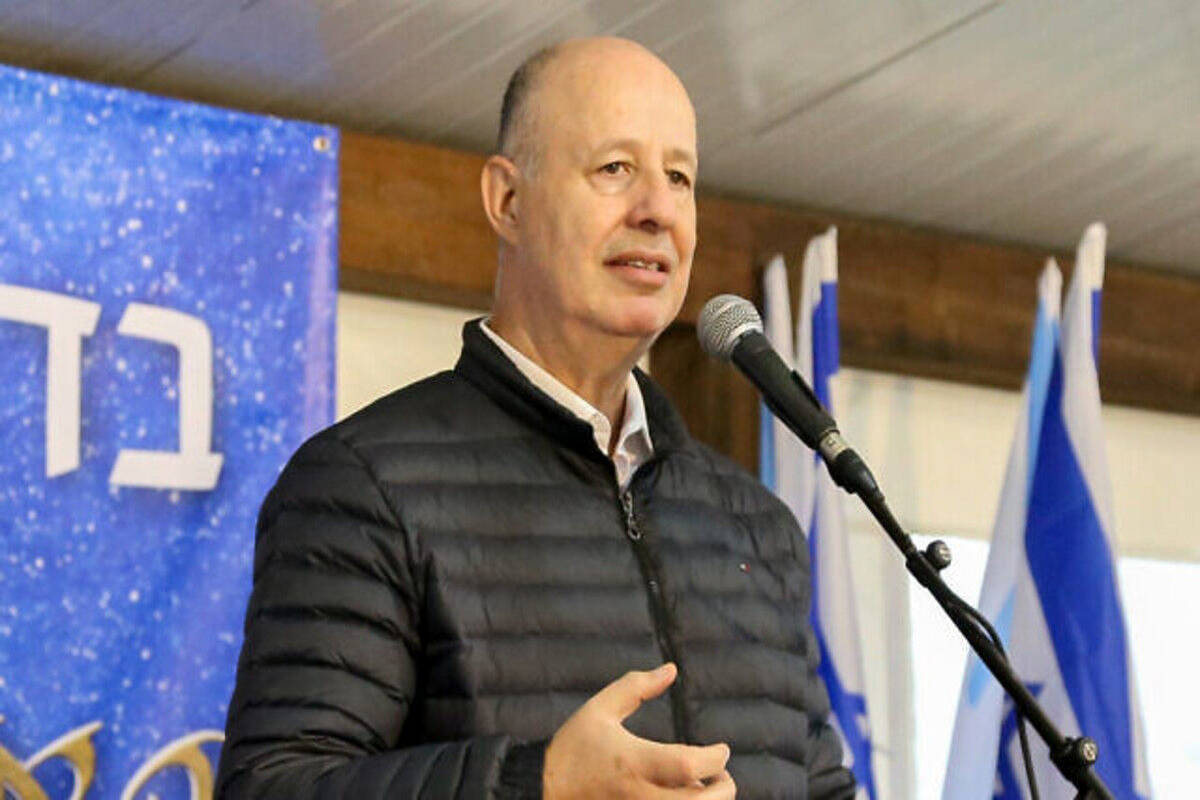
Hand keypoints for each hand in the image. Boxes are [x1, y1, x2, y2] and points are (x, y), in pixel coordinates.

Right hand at [543, 662, 735, 798]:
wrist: (540, 792)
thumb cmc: (572, 749)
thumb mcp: (599, 710)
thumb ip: (636, 687)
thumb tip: (671, 669)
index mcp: (632, 761)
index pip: (690, 765)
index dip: (716, 758)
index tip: (722, 750)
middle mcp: (639, 795)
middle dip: (723, 790)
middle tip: (721, 776)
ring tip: (703, 790)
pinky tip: (681, 799)